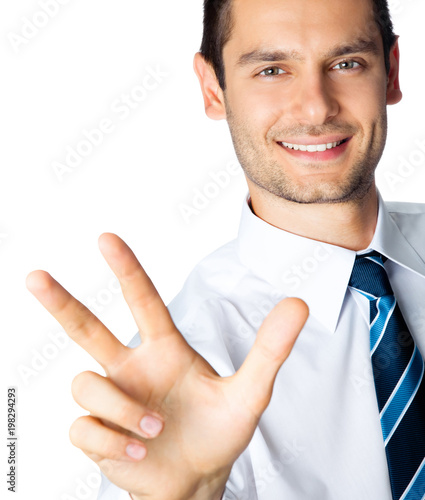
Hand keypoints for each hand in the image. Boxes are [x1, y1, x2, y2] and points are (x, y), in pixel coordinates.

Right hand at [26, 233, 308, 499]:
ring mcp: (111, 398)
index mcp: (164, 349)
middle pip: (85, 327)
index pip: (143, 301)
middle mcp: (131, 367)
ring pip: (87, 384)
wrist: (198, 480)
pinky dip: (113, 440)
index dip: (127, 270)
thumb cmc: (219, 431)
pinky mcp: (96, 432)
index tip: (107, 238)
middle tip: (36, 276)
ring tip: (155, 429)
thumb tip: (299, 301)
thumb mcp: (250, 393)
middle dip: (60, 302)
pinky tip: (139, 449)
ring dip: (122, 409)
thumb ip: (270, 349)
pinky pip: (85, 427)